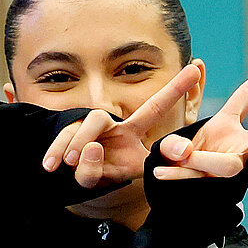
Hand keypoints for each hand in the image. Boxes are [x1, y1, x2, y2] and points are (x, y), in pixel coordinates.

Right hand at [40, 61, 205, 188]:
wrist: (85, 179)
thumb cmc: (114, 170)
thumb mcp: (134, 169)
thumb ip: (152, 162)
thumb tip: (149, 150)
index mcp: (132, 129)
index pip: (155, 107)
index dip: (175, 89)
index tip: (197, 69)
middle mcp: (109, 124)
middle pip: (98, 117)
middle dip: (90, 134)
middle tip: (89, 151)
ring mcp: (86, 130)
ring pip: (79, 130)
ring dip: (75, 146)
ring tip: (70, 162)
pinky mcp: (66, 137)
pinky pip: (60, 141)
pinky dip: (55, 154)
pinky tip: (50, 166)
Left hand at [155, 54, 247, 180]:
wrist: (175, 200)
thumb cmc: (178, 164)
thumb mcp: (175, 144)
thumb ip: (176, 145)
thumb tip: (180, 154)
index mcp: (229, 128)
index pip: (247, 96)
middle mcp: (236, 147)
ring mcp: (227, 167)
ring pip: (222, 164)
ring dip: (198, 161)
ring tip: (174, 157)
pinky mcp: (212, 185)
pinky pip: (195, 177)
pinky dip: (176, 174)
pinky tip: (160, 173)